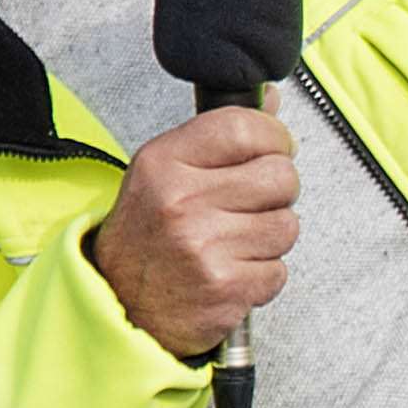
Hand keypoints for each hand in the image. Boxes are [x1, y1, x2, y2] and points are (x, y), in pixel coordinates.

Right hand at [87, 105, 299, 361]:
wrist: (120, 307)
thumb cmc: (145, 239)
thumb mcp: (165, 174)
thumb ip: (219, 136)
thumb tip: (268, 100)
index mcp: (164, 162)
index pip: (245, 128)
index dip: (274, 137)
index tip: (274, 149)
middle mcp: (182, 200)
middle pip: (281, 176)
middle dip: (277, 191)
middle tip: (251, 204)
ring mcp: (205, 245)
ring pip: (287, 225)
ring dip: (270, 236)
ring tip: (234, 242)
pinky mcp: (226, 287)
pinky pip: (279, 270)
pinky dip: (263, 275)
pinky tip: (231, 271)